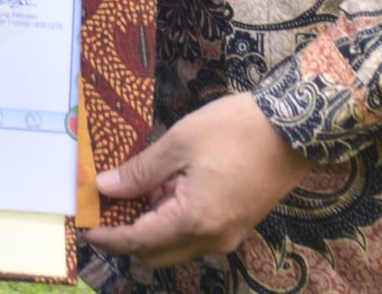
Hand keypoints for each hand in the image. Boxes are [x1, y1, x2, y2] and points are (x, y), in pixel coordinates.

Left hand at [87, 92, 310, 268]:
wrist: (295, 130)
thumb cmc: (234, 130)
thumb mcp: (179, 143)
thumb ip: (140, 171)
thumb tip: (105, 187)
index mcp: (194, 221)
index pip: (139, 241)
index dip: (109, 236)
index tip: (86, 225)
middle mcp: (212, 240)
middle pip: (156, 252)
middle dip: (127, 235)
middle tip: (105, 206)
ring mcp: (228, 236)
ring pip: (176, 245)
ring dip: (151, 226)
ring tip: (136, 188)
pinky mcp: (238, 225)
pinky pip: (195, 234)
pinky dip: (173, 220)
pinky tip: (166, 187)